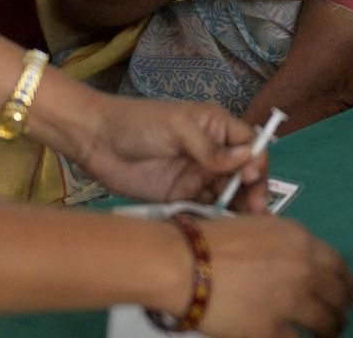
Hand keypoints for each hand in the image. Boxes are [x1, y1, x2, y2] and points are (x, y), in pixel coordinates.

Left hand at [78, 94, 267, 211]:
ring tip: (245, 228)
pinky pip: (205, 211)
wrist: (96, 140)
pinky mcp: (180, 198)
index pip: (248, 144)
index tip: (251, 178)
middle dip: (253, 191)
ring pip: (228, 195)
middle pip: (243, 174)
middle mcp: (211, 153)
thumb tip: (245, 158)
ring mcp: (196, 177)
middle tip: (255, 210)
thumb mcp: (177, 127)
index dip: (256, 161)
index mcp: (214, 127)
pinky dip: (215, 221)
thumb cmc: (138, 122)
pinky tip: (220, 231)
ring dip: (239, 210)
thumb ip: (209, 147)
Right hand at [196, 216, 352, 337]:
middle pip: (340, 296)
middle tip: (337, 319)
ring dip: (329, 331)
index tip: (342, 294)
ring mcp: (291, 301)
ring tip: (324, 336)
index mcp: (299, 238)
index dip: (344, 284)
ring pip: (326, 324)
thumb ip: (284, 247)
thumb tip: (298, 266)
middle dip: (341, 310)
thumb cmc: (212, 240)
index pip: (338, 266)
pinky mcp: (273, 331)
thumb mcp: (257, 228)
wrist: (185, 262)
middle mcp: (304, 268)